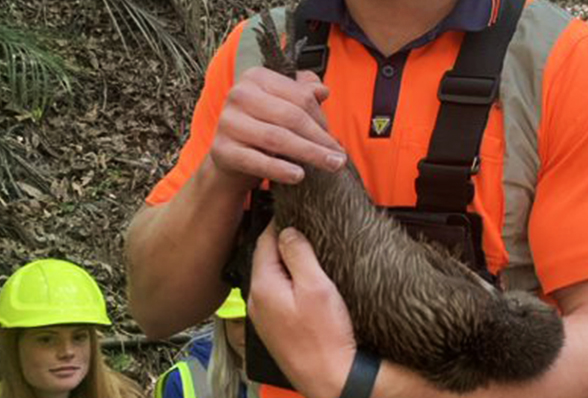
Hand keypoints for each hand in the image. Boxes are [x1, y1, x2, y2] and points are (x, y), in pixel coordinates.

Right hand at [210, 67, 345, 190]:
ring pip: (277, 138)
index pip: (299, 96)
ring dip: (309, 153)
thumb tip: (322, 90)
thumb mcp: (284, 105)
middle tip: (340, 157)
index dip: (321, 118)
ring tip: (330, 165)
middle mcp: (239, 94)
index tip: (335, 140)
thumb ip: (303, 93)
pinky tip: (299, 175)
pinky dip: (280, 169)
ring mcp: (228, 122)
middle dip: (319, 138)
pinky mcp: (222, 150)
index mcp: (256, 76)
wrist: (231, 156)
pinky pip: (257, 161)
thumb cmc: (263, 125)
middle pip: (290, 117)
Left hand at [249, 224, 356, 397]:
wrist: (331, 377)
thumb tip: (287, 231)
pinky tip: (306, 283)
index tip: (295, 211)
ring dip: (288, 264)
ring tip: (310, 253)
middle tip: (307, 229)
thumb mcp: (316, 286)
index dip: (281, 223)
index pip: (264, 241)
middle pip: (267, 258)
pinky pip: (278, 294)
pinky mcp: (276, 327)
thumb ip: (298, 253)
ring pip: (273, 277)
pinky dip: (290, 283)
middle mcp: (257, 301)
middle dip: (284, 243)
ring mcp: (264, 317)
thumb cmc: (325, 336)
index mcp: (263, 286)